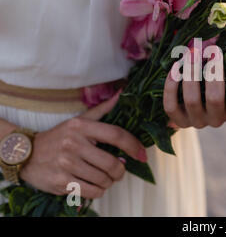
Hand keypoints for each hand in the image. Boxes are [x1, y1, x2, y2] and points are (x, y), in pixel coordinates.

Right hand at [20, 91, 146, 198]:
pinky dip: (99, 191)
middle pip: (112, 163)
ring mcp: (66, 164)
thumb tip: (122, 93)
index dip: (133, 146)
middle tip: (119, 171)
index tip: (142, 155)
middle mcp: (73, 144)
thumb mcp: (78, 121)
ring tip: (105, 178)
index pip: (116, 135)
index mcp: (80, 127)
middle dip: (120, 171)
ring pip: (103, 180)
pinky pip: (91, 192)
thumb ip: (102, 109)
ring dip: (109, 182)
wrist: (24, 154)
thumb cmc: (58, 137)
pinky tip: (95, 186)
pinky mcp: (60, 182)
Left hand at [163, 56, 225, 128]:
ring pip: (192, 100)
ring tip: (193, 53)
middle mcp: (217, 120)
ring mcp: (197, 121)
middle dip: (214, 72)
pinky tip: (175, 67)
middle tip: (213, 50)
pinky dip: (171, 86)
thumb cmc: (221, 81)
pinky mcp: (179, 119)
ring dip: (192, 74)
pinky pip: (171, 106)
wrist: (198, 96)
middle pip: (215, 100)